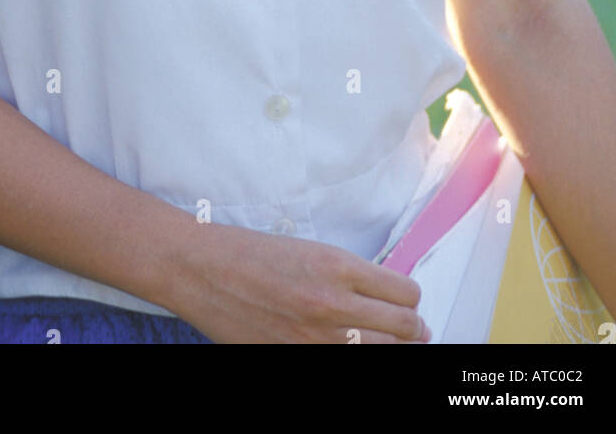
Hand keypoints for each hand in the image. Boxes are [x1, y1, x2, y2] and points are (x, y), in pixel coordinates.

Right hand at [168, 221, 431, 344]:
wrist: (202, 269)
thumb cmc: (250, 253)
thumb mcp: (310, 250)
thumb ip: (348, 274)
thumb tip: (384, 298)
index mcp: (338, 266)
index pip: (406, 292)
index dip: (411, 299)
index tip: (408, 303)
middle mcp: (333, 303)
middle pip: (405, 328)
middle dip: (413, 329)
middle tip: (413, 329)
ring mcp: (315, 338)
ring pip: (383, 353)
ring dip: (390, 347)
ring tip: (387, 343)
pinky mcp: (295, 357)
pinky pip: (345, 366)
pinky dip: (353, 357)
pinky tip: (349, 348)